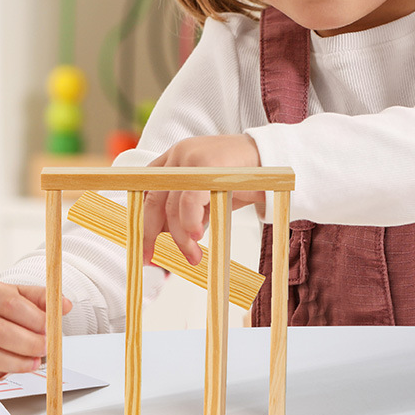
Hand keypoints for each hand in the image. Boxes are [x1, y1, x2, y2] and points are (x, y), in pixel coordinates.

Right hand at [0, 281, 71, 379]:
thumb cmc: (6, 311)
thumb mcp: (25, 298)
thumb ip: (44, 300)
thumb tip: (64, 305)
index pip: (8, 302)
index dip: (31, 317)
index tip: (49, 327)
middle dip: (26, 342)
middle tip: (45, 349)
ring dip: (14, 361)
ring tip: (34, 363)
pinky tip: (9, 372)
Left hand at [143, 135, 263, 265]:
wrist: (272, 159)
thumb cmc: (241, 179)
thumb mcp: (208, 196)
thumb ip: (187, 210)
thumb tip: (165, 236)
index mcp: (174, 160)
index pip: (147, 189)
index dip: (142, 218)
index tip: (142, 245)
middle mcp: (177, 155)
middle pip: (153, 199)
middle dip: (149, 234)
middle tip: (151, 259)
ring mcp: (189, 158)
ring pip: (172, 206)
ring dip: (180, 238)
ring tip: (193, 256)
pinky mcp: (205, 164)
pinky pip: (189, 201)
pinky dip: (190, 223)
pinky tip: (198, 236)